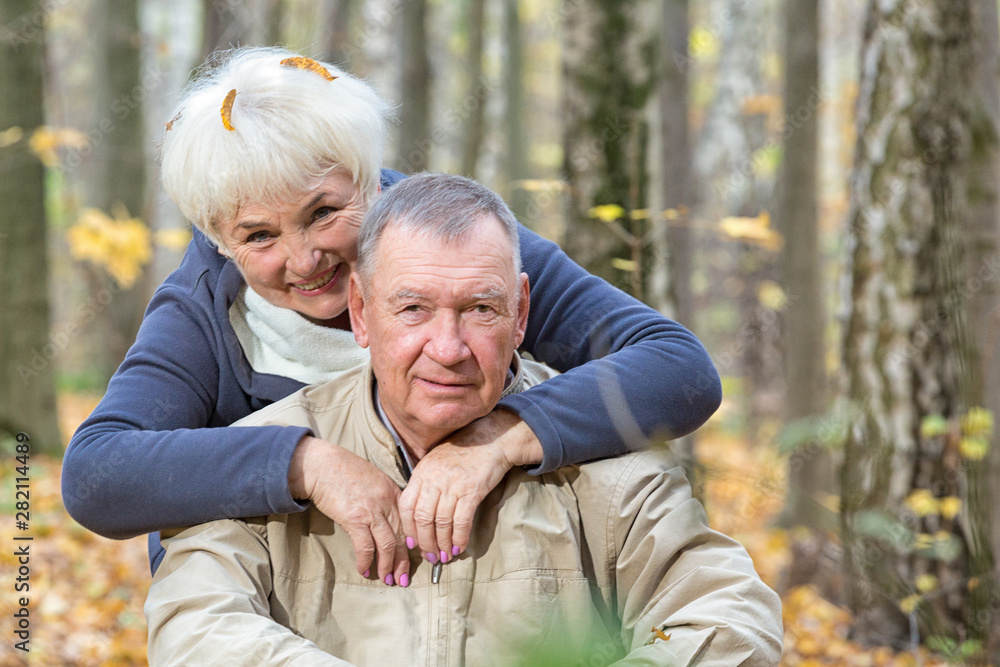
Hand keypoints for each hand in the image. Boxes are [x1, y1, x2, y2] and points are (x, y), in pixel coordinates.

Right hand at [289, 436, 409, 585]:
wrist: (321, 464)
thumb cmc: (343, 470)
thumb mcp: (373, 478)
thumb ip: (384, 496)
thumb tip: (387, 517)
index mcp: (393, 491)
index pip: (410, 522)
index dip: (414, 542)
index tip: (414, 557)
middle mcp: (387, 502)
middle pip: (402, 537)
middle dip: (404, 561)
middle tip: (404, 578)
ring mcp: (372, 511)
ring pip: (388, 545)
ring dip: (388, 566)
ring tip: (388, 580)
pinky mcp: (354, 518)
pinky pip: (365, 547)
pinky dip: (366, 561)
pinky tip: (365, 570)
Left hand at [398, 409, 541, 561]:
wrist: (490, 439)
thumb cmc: (462, 452)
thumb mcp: (435, 462)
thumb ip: (424, 483)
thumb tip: (417, 514)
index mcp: (421, 472)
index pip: (406, 506)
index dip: (408, 528)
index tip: (412, 543)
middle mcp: (433, 478)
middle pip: (422, 518)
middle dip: (425, 542)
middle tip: (430, 556)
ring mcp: (452, 484)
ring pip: (441, 522)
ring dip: (442, 544)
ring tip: (445, 556)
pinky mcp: (472, 490)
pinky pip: (461, 520)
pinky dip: (459, 537)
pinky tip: (459, 547)